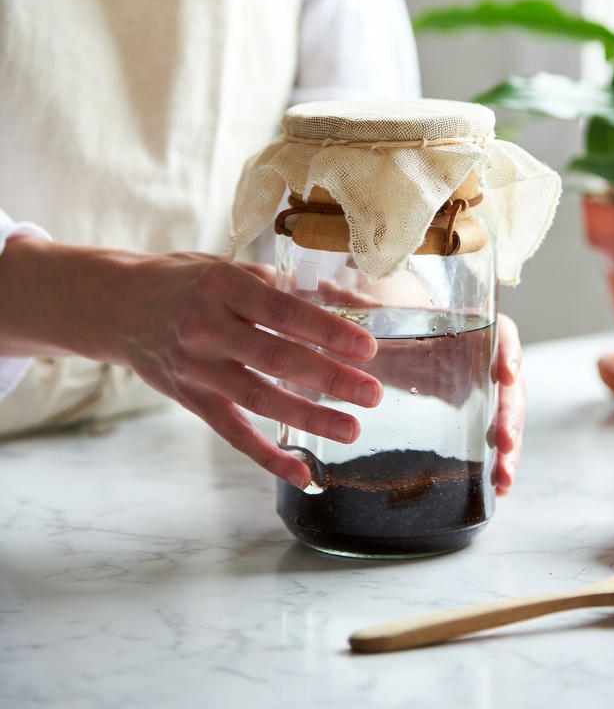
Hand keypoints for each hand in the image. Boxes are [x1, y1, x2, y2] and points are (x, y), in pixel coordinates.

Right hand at [0, 240, 381, 487]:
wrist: (117, 306)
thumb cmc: (181, 281)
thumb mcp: (221, 265)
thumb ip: (267, 284)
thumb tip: (323, 302)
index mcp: (221, 287)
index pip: (283, 312)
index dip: (328, 331)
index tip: (367, 347)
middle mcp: (207, 329)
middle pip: (277, 359)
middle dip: (330, 378)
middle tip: (372, 392)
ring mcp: (197, 369)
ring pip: (260, 400)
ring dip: (310, 417)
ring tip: (352, 428)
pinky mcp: (191, 399)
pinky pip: (233, 433)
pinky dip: (268, 455)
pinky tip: (302, 472)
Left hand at [266, 272, 525, 496]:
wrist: (401, 336)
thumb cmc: (395, 320)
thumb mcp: (379, 312)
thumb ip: (354, 301)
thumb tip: (321, 282)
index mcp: (472, 327)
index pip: (502, 335)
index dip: (507, 353)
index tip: (506, 374)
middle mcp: (484, 360)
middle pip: (510, 386)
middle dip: (511, 415)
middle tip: (505, 441)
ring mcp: (483, 392)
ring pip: (505, 417)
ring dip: (509, 448)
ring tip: (503, 478)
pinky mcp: (474, 418)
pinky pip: (492, 441)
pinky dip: (498, 464)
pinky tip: (497, 490)